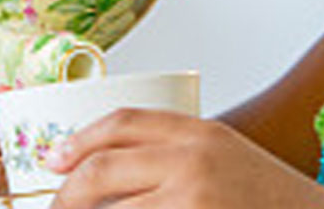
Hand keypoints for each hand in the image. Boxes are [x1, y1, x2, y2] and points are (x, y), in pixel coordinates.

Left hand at [49, 109, 323, 206]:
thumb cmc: (269, 193)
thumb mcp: (220, 151)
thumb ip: (170, 150)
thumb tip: (105, 162)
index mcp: (195, 131)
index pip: (120, 123)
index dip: (79, 141)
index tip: (54, 160)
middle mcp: (191, 162)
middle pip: (106, 169)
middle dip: (69, 191)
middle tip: (54, 204)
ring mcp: (194, 202)